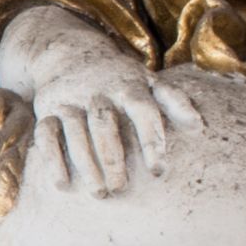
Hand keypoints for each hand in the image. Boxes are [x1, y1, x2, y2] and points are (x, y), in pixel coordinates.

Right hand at [24, 44, 203, 197]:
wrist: (69, 52)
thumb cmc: (119, 77)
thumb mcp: (148, 81)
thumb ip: (174, 101)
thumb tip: (199, 127)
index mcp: (129, 85)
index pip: (144, 112)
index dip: (152, 142)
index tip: (158, 172)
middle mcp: (98, 91)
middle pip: (104, 126)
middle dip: (112, 158)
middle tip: (121, 188)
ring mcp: (71, 100)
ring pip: (75, 133)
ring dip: (86, 165)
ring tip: (100, 193)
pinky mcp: (48, 109)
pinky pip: (46, 135)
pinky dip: (53, 160)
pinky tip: (64, 185)